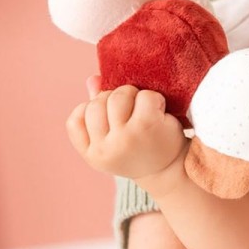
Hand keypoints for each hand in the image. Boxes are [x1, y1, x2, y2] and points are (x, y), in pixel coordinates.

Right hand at [66, 84, 186, 184]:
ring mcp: (124, 138)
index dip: (91, 110)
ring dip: (133, 95)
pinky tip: (158, 109)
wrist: (172, 169)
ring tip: (144, 107)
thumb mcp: (115, 138)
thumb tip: (93, 79)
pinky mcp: (146, 126)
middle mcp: (105, 149)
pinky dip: (153, 97)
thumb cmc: (141, 149)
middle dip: (114, 99)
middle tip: (132, 109)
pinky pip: (144, 96)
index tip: (110, 116)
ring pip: (117, 96)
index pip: (75, 120)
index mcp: (92, 155)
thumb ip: (100, 110)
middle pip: (96, 103)